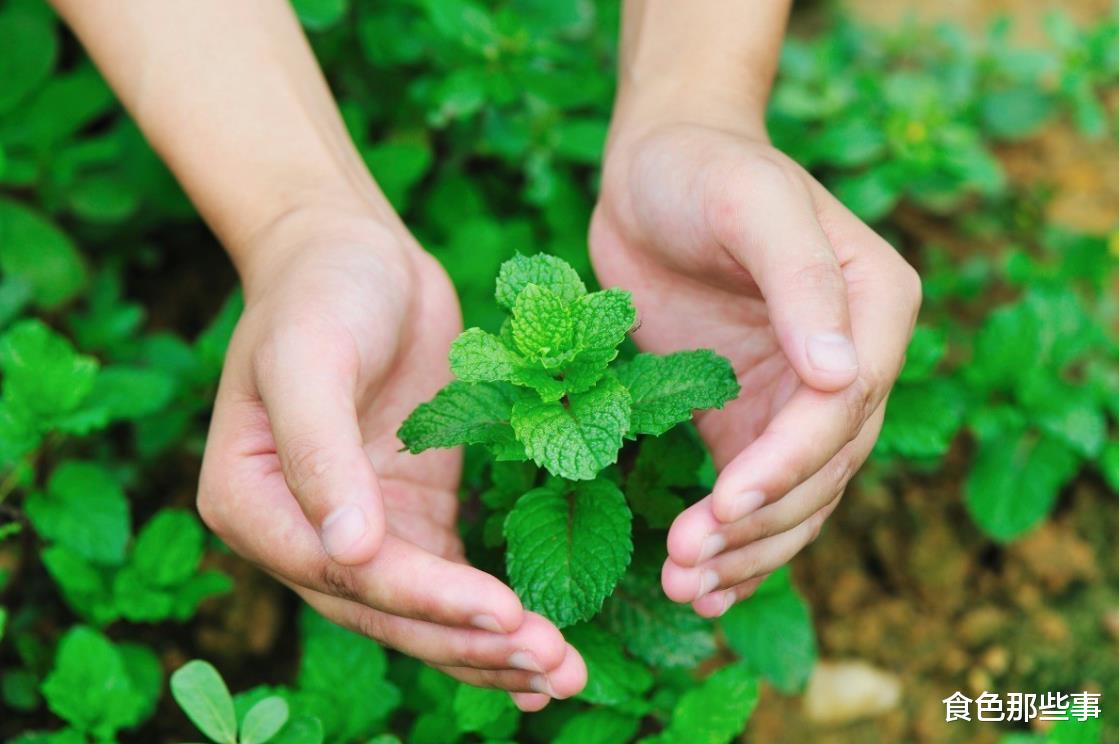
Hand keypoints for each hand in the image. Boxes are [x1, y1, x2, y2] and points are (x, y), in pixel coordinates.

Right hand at [197, 208, 584, 709]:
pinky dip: (488, 614)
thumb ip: (320, 454)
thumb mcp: (309, 358)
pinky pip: (449, 576)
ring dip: (490, 647)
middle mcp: (302, 532)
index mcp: (253, 504)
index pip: (348, 575)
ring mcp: (362, 526)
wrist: (353, 253)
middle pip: (390, 611)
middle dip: (471, 642)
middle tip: (558, 667)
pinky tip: (536, 648)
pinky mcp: (411, 510)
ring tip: (565, 677)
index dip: (427, 601)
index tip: (506, 613)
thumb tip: (348, 553)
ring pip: (423, 612)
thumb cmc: (319, 292)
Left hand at [591, 122, 920, 616]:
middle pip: (821, 469)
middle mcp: (849, 362)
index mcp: (874, 308)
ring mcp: (795, 395)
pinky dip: (732, 541)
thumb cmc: (705, 169)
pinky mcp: (741, 414)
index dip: (788, 465)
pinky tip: (703, 585)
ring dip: (745, 550)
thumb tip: (844, 378)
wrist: (652, 171)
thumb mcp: (751, 203)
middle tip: (688, 565)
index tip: (726, 505)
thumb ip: (799, 280)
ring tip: (687, 586)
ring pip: (792, 497)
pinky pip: (750, 491)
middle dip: (758, 525)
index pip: (842, 409)